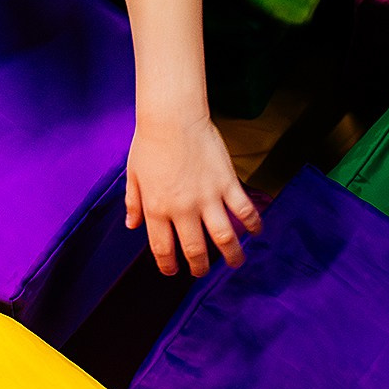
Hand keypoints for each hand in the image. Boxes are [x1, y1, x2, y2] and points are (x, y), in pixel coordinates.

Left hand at [125, 112, 261, 276]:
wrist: (172, 117)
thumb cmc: (149, 143)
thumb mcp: (133, 175)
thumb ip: (133, 202)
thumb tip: (132, 225)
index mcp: (157, 209)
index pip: (162, 248)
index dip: (167, 265)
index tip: (173, 271)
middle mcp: (183, 209)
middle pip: (195, 250)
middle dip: (199, 266)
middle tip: (202, 272)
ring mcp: (207, 197)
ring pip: (224, 237)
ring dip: (231, 255)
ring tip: (235, 263)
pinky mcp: (227, 183)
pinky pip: (244, 210)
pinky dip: (253, 224)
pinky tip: (257, 232)